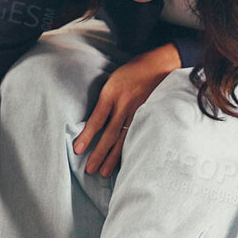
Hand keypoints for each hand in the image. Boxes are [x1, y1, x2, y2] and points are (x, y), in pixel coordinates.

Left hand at [73, 43, 181, 177]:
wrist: (159, 65)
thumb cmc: (131, 73)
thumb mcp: (112, 80)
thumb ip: (104, 101)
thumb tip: (92, 122)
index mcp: (112, 94)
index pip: (97, 119)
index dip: (87, 136)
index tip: (78, 150)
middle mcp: (124, 104)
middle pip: (110, 134)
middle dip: (99, 153)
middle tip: (90, 170)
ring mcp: (138, 112)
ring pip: (124, 138)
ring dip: (113, 157)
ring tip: (104, 172)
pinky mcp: (149, 116)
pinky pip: (137, 136)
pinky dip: (131, 149)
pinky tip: (125, 161)